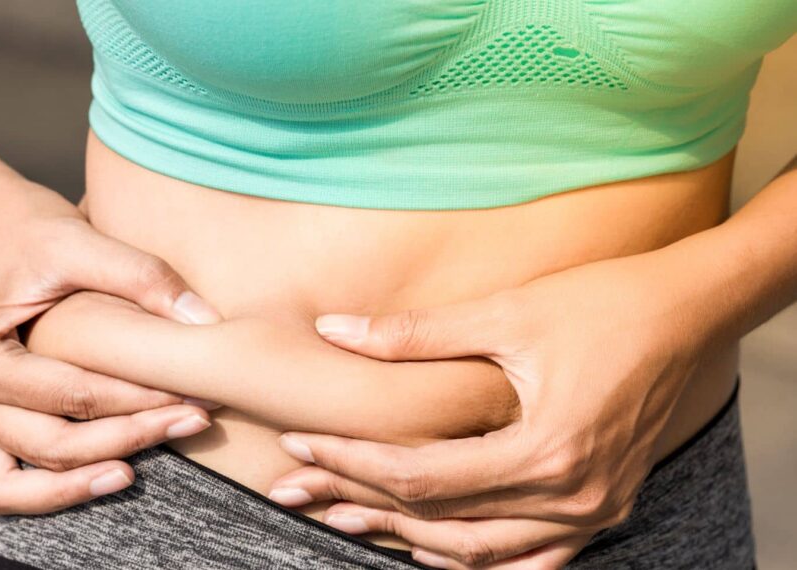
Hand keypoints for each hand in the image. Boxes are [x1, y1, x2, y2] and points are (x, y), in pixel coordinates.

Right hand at [0, 168, 219, 517]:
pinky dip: (20, 502)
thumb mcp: (81, 239)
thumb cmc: (25, 226)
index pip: (74, 396)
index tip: (198, 398)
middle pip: (51, 447)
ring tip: (135, 474)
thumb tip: (204, 322)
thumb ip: (142, 277)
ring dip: (76, 487)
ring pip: (13, 485)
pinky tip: (56, 507)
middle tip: (191, 423)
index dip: (142, 402)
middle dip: (128, 441)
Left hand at [269, 254, 713, 567]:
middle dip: (361, 501)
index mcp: (545, 450)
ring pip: (480, 551)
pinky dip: (477, 556)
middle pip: (440, 519)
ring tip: (344, 517)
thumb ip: (413, 334)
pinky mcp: (601, 506)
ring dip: (409, 538)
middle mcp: (570, 496)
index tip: (299, 444)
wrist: (687, 312)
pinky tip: (434, 548)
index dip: (350, 461)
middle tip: (297, 488)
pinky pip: (529, 557)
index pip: (420, 476)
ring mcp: (590, 511)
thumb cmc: (602, 303)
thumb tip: (332, 329)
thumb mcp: (505, 313)